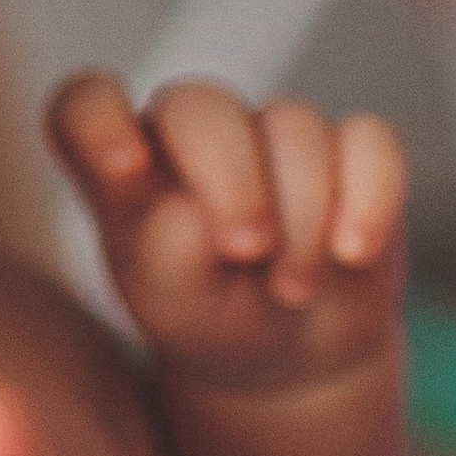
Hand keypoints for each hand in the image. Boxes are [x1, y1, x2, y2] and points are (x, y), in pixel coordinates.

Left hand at [47, 74, 405, 396]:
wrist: (290, 350)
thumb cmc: (210, 316)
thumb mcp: (172, 301)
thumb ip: (168, 246)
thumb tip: (201, 204)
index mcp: (126, 166)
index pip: (84, 106)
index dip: (97, 120)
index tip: (123, 168)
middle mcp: (193, 133)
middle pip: (197, 105)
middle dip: (228, 178)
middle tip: (245, 250)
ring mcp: (273, 132)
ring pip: (294, 128)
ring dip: (301, 220)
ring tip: (290, 289)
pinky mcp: (349, 148)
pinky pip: (371, 141)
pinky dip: (368, 198)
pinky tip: (353, 252)